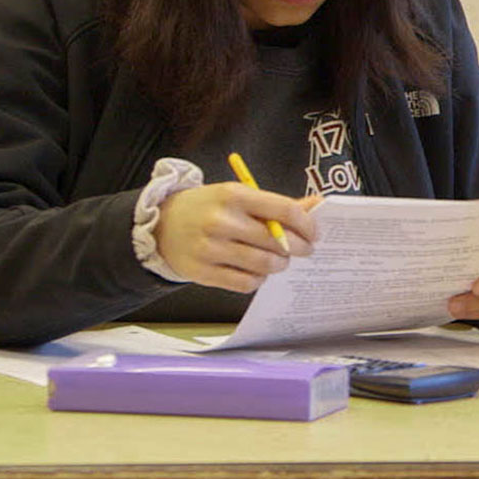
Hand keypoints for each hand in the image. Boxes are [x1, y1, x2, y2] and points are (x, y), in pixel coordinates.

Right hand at [154, 184, 320, 292]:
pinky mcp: (203, 272)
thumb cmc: (209, 208)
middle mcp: (222, 221)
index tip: (314, 233)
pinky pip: (246, 283)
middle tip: (303, 250)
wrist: (162, 224)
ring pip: (264, 264)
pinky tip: (257, 271)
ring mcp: (210, 248)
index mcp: (234, 195)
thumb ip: (276, 204)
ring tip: (279, 260)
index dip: (307, 225)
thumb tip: (316, 205)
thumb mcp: (239, 196)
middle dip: (299, 248)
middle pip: (278, 241)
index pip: (284, 210)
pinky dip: (258, 279)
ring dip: (279, 265)